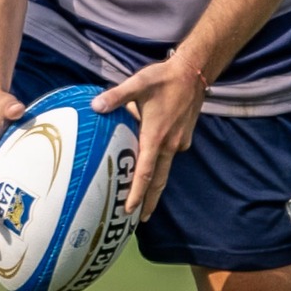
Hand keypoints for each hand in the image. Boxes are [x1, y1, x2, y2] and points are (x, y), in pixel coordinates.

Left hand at [91, 53, 206, 219]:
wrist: (194, 72)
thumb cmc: (164, 78)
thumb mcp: (138, 84)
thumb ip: (116, 97)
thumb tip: (95, 106)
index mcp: (156, 136)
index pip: (145, 172)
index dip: (137, 193)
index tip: (130, 210)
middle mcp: (169, 145)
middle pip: (158, 180)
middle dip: (149, 200)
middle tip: (140, 218)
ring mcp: (179, 142)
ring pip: (165, 168)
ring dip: (155, 185)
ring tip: (145, 199)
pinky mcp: (184, 137)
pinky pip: (169, 155)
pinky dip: (160, 165)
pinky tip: (151, 162)